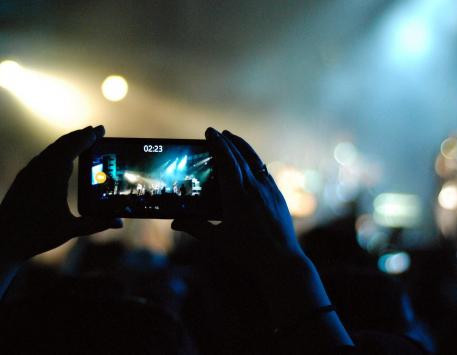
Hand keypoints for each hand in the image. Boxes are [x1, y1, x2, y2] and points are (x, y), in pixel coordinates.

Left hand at [0, 125, 121, 262]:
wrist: (2, 241)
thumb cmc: (36, 235)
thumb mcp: (70, 230)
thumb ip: (96, 224)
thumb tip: (119, 222)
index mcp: (53, 176)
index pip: (73, 148)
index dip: (88, 137)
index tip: (100, 130)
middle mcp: (39, 169)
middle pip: (62, 144)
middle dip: (80, 136)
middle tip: (95, 131)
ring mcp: (29, 172)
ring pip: (51, 150)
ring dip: (67, 143)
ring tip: (81, 141)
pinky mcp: (22, 178)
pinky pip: (41, 158)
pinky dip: (55, 152)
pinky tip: (59, 158)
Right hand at [172, 128, 326, 322]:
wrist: (282, 261)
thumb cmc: (247, 252)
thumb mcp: (218, 240)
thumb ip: (196, 228)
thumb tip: (175, 222)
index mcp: (237, 196)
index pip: (227, 161)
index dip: (218, 144)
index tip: (210, 132)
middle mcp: (254, 188)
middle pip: (240, 157)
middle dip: (227, 142)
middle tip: (217, 132)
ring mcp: (269, 191)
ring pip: (255, 161)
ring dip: (242, 148)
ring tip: (233, 138)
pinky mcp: (278, 197)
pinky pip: (265, 172)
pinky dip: (255, 162)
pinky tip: (251, 162)